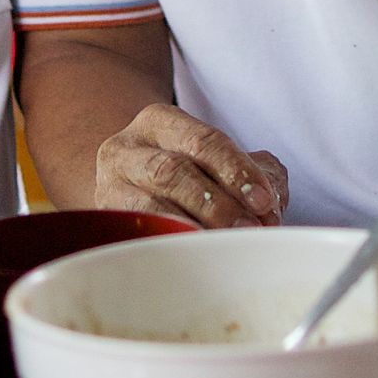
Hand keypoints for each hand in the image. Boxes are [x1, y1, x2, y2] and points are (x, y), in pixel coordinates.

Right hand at [94, 103, 288, 225]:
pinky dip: (169, 244)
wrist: (129, 186)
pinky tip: (194, 255)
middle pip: (172, 172)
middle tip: (248, 228)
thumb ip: (257, 173)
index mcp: (160, 122)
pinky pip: (137, 235)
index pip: (202, 141)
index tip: (263, 201)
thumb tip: (271, 208)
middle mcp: (126, 149)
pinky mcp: (106, 222)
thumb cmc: (188, 171)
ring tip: (225, 244)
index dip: (236, 171)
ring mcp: (110, 187)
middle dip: (217, 203)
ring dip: (194, 227)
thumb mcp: (222, 160)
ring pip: (149, 205)